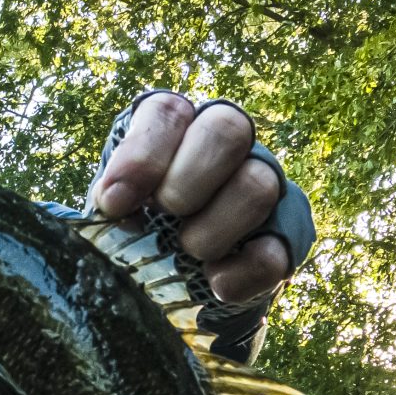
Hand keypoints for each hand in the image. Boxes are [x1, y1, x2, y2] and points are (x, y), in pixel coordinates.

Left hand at [86, 93, 291, 307]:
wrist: (182, 275)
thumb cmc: (141, 224)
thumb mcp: (118, 205)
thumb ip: (112, 199)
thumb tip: (111, 206)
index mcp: (180, 127)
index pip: (168, 112)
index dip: (141, 156)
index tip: (114, 203)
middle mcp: (229, 145)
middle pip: (228, 128)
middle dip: (186, 181)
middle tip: (163, 215)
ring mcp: (265, 186)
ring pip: (258, 184)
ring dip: (212, 229)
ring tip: (187, 252)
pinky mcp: (284, 238)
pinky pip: (273, 251)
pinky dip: (240, 273)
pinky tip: (215, 282)